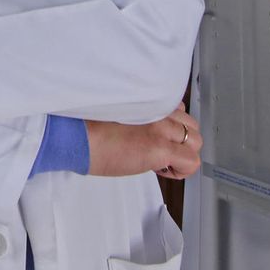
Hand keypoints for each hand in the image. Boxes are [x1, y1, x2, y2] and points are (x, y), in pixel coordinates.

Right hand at [85, 107, 200, 179]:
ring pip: (196, 142)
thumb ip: (138, 114)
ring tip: (158, 161)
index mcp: (149, 99)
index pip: (178, 109)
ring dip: (182, 154)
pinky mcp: (159, 148)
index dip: (169, 129)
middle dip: (179, 142)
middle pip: (191, 125)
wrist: (73, 135)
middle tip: (157, 152)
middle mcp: (159, 109)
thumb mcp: (117, 111)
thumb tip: (146, 131)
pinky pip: (191, 162)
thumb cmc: (85, 126)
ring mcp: (161, 128)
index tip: (153, 138)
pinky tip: (159, 170)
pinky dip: (181, 170)